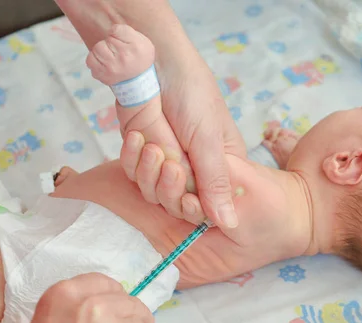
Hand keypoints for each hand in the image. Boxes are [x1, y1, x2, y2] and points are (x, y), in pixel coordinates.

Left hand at [120, 51, 246, 228]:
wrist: (153, 61)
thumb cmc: (192, 94)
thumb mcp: (209, 140)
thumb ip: (216, 182)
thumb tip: (230, 224)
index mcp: (221, 167)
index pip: (210, 206)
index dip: (196, 209)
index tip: (189, 201)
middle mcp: (194, 169)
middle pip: (178, 204)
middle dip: (170, 189)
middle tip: (171, 165)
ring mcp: (165, 163)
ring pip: (153, 193)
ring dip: (149, 172)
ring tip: (153, 145)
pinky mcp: (141, 154)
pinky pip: (132, 174)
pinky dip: (131, 159)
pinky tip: (136, 137)